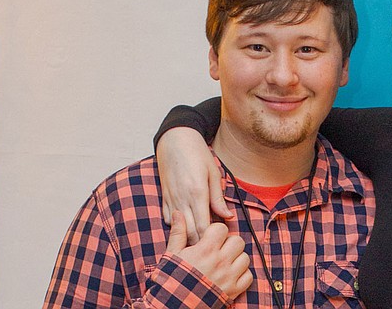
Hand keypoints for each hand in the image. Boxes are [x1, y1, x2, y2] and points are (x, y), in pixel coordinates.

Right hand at [158, 127, 231, 243]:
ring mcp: (171, 199)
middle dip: (201, 244)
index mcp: (197, 193)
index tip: (221, 245)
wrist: (175, 140)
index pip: (204, 227)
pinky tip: (186, 229)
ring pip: (179, 229)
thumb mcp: (214, 173)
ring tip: (201, 245)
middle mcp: (182, 199)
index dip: (212, 239)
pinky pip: (168, 219)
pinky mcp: (164, 197)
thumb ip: (218, 198)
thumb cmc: (197, 154)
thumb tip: (228, 217)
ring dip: (189, 238)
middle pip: (190, 232)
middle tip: (212, 251)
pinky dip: (177, 227)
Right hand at [166, 211, 252, 298]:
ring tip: (225, 263)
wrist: (174, 306)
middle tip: (219, 250)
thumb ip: (178, 233)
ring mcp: (229, 277)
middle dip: (229, 243)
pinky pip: (248, 276)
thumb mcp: (172, 255)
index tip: (211, 238)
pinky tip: (231, 275)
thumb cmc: (172, 280)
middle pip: (237, 241)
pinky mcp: (234, 291)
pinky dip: (242, 275)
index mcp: (205, 250)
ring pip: (245, 258)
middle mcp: (220, 261)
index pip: (222, 229)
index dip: (217, 231)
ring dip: (237, 259)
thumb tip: (178, 213)